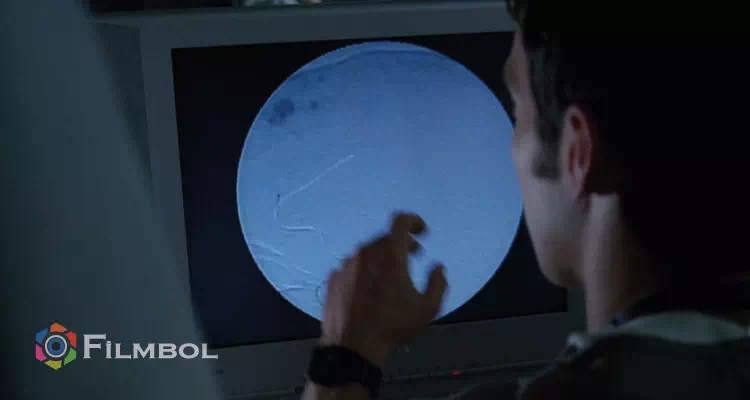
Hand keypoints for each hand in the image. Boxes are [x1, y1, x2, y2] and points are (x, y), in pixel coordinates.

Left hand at [320, 212, 447, 368]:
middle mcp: (365, 254)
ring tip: (390, 277)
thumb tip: (438, 268)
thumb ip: (437, 282)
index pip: (400, 221)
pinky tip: (368, 291)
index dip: (414, 221)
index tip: (422, 231)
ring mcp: (345, 265)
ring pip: (367, 253)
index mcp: (389, 255)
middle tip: (413, 256)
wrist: (352, 346)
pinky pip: (352, 267)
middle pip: (385, 238)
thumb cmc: (392, 326)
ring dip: (382, 258)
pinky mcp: (333, 278)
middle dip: (402, 244)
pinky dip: (364, 272)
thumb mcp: (427, 308)